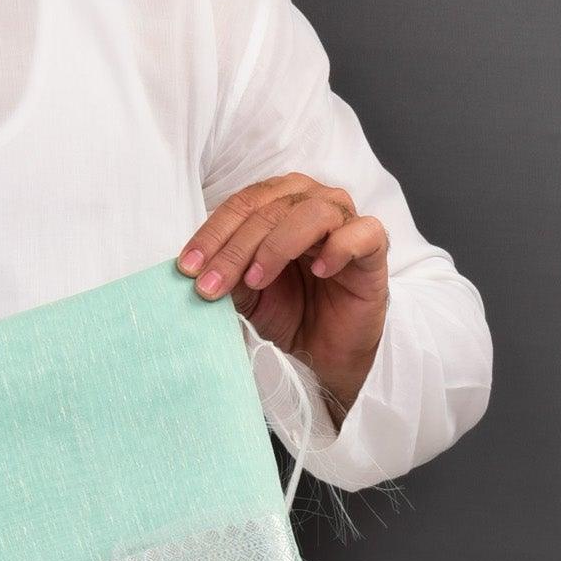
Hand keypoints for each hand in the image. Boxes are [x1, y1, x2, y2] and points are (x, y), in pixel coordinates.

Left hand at [177, 174, 389, 418]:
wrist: (321, 355)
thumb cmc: (287, 316)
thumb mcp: (245, 296)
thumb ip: (227, 275)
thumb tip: (195, 268)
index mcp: (279, 206)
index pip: (243, 204)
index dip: (213, 233)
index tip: (186, 268)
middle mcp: (312, 205)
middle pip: (271, 207)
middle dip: (235, 248)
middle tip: (210, 286)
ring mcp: (345, 224)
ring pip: (312, 212)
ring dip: (277, 245)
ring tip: (257, 280)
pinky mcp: (373, 249)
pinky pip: (362, 233)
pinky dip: (339, 247)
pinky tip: (319, 270)